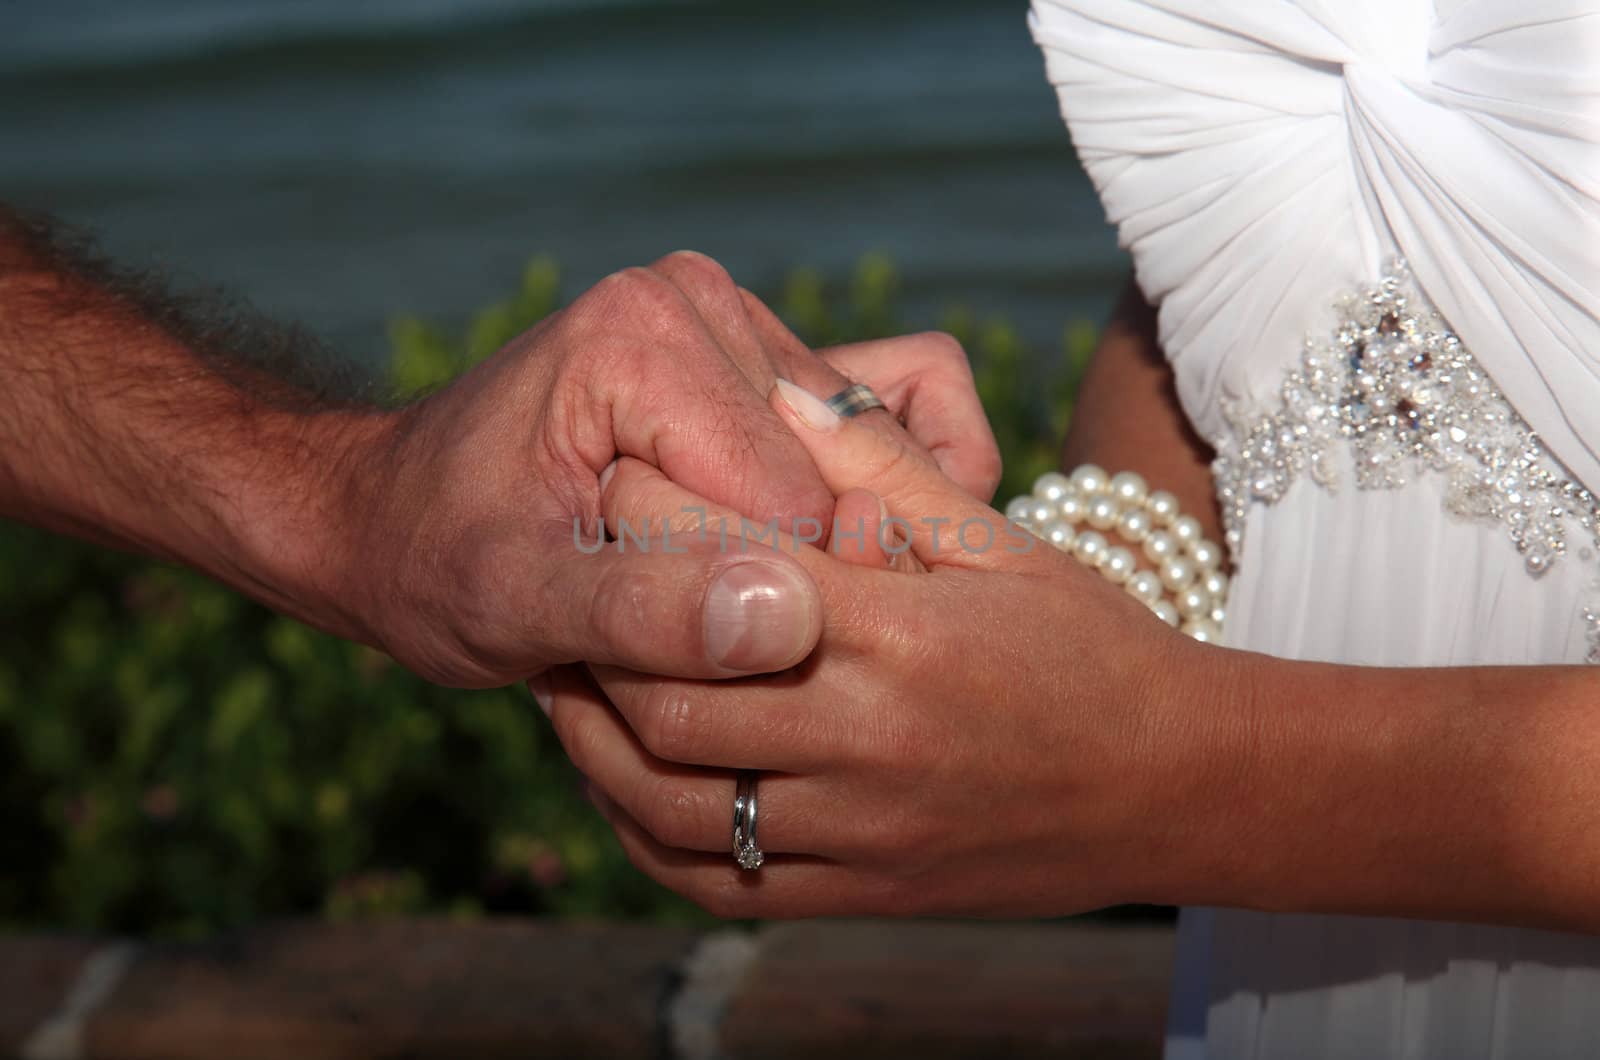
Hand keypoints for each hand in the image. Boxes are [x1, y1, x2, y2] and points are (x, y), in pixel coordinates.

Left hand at [330, 252, 997, 687]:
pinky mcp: (743, 363)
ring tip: (693, 604)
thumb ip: (643, 613)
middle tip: (676, 631)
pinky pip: (833, 458)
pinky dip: (808, 529)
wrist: (381, 517)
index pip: (796, 502)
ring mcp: (728, 325)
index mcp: (644, 334)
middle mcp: (701, 302)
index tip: (686, 657)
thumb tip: (787, 624)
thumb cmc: (429, 560)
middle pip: (829, 479)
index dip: (764, 604)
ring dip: (798, 557)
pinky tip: (735, 573)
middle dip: (782, 575)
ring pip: (844, 474)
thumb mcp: (512, 605)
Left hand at [541, 377, 1223, 917]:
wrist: (1175, 786)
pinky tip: (622, 776)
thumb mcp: (998, 541)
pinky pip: (714, 879)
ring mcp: (861, 834)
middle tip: (573, 581)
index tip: (614, 481)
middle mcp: (870, 742)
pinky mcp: (858, 894)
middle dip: (598, 634)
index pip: (722, 572)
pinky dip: (642, 831)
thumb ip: (880, 470)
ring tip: (572, 674)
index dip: (645, 522)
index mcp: (902, 635)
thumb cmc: (1089, 645)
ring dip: (594, 738)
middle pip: (666, 697)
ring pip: (669, 799)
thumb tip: (776, 388)